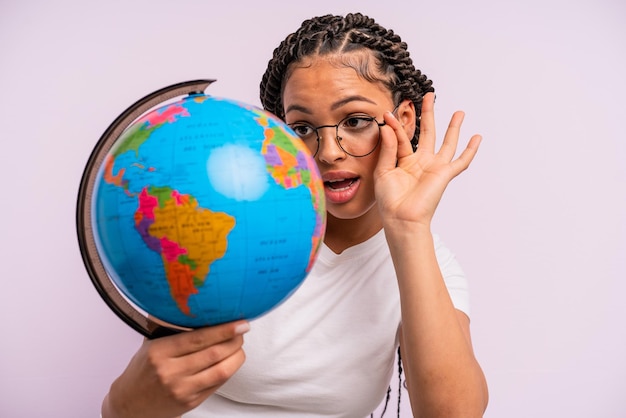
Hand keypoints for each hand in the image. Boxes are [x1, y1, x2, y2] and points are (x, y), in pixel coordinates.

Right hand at [103, 320, 249, 417]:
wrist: (130, 405)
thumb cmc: (142, 371)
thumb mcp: (150, 345)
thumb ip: (171, 327)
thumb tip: (195, 304)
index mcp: (159, 352)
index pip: (198, 338)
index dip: (223, 330)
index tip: (239, 322)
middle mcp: (170, 371)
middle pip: (214, 353)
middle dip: (234, 340)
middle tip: (242, 329)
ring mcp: (182, 389)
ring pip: (221, 370)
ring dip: (236, 355)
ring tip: (239, 344)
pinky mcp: (191, 402)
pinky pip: (218, 384)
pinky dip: (229, 369)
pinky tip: (230, 360)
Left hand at [374, 93, 480, 229]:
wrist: (401, 219)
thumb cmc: (389, 201)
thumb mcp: (383, 171)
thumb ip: (388, 148)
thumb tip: (388, 126)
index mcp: (404, 161)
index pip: (402, 137)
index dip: (395, 125)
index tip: (387, 113)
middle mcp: (421, 162)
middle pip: (427, 132)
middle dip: (429, 114)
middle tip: (429, 95)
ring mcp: (434, 167)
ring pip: (447, 142)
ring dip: (453, 127)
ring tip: (459, 112)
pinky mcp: (444, 174)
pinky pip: (461, 161)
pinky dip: (470, 150)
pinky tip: (476, 138)